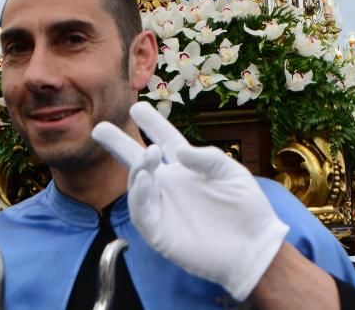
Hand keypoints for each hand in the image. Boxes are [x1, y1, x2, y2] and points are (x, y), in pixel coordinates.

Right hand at [92, 102, 288, 300]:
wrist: (253, 247)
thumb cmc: (246, 209)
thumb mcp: (232, 174)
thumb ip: (208, 158)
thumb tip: (178, 151)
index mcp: (189, 167)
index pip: (166, 140)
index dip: (152, 124)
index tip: (137, 107)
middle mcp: (172, 184)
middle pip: (140, 160)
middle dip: (119, 144)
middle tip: (100, 128)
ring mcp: (164, 207)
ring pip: (138, 184)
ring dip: (138, 168)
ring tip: (147, 155)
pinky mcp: (160, 231)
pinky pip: (142, 212)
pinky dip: (138, 195)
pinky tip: (144, 180)